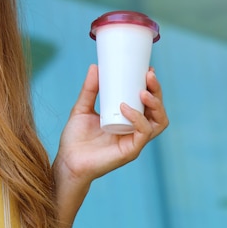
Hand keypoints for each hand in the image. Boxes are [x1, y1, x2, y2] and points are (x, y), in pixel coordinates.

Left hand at [54, 64, 168, 188]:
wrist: (67, 160)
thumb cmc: (76, 138)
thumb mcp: (82, 108)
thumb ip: (89, 90)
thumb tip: (95, 67)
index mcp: (128, 120)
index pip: (148, 103)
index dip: (152, 87)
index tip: (147, 70)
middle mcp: (136, 130)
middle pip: (158, 111)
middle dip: (157, 92)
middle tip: (148, 76)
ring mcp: (135, 141)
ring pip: (158, 122)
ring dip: (155, 105)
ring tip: (142, 91)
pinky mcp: (131, 150)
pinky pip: (142, 133)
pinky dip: (138, 119)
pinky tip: (125, 108)